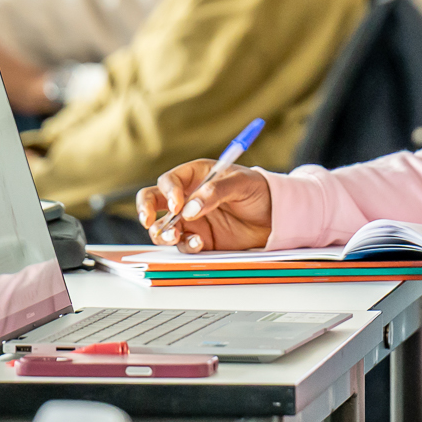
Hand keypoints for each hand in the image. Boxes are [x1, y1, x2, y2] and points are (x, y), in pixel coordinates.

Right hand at [137, 160, 273, 251]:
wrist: (276, 216)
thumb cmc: (259, 190)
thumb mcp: (242, 183)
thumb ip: (216, 191)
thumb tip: (190, 208)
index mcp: (196, 176)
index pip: (169, 181)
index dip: (168, 192)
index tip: (178, 204)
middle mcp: (187, 197)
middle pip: (152, 201)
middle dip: (145, 210)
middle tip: (149, 220)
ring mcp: (190, 220)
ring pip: (161, 226)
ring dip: (162, 232)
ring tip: (175, 236)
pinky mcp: (199, 239)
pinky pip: (182, 244)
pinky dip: (185, 246)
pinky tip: (199, 244)